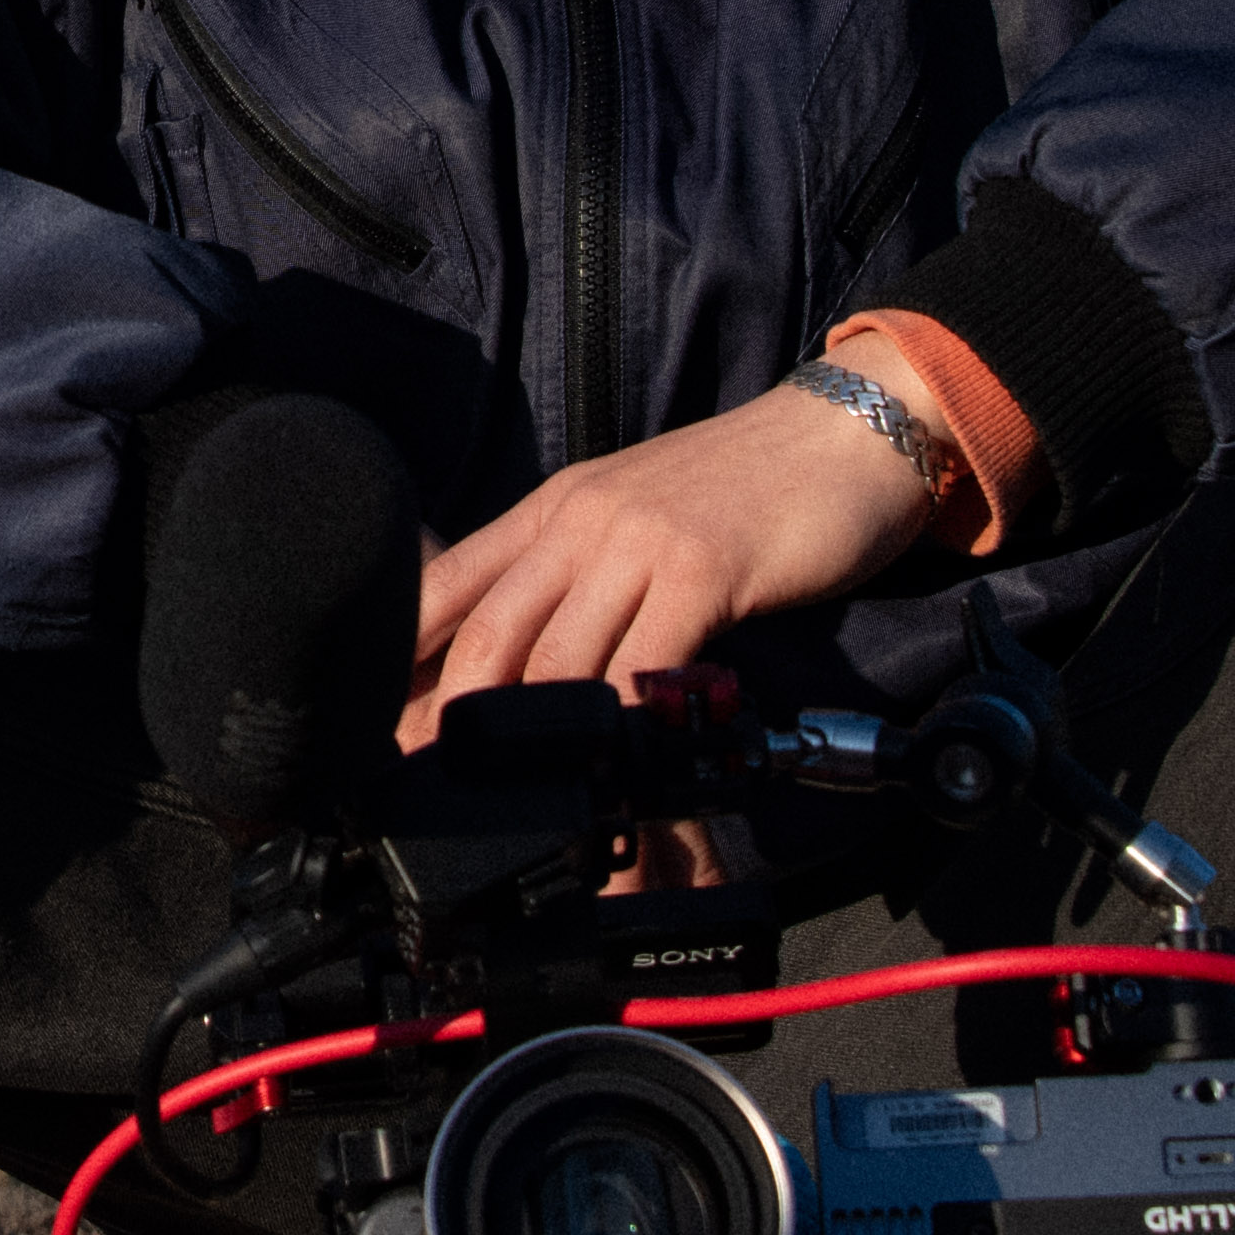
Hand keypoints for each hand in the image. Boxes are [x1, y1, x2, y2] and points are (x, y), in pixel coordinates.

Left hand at [404, 383, 942, 741]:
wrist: (845, 435)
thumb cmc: (746, 491)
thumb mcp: (634, 520)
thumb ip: (580, 579)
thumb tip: (532, 669)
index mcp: (552, 510)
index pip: (445, 587)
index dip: (404, 668)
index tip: (389, 737)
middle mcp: (580, 521)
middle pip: (487, 637)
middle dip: (457, 725)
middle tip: (449, 790)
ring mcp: (638, 542)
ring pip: (557, 660)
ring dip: (539, 741)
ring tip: (526, 799)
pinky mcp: (701, 570)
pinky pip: (644, 665)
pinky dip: (624, 725)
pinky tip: (620, 765)